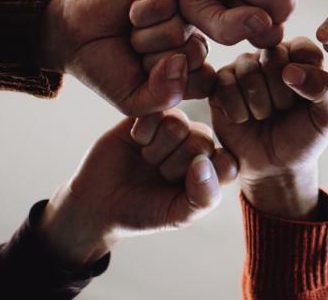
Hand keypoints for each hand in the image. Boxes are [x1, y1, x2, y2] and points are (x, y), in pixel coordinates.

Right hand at [38, 111, 236, 267]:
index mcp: (213, 167)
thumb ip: (203, 197)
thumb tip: (203, 164)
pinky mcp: (150, 113)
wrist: (100, 203)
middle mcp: (197, 143)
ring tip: (147, 159)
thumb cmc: (145, 211)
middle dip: (173, 164)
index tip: (181, 189)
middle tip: (158, 174)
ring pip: (177, 124)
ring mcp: (174, 126)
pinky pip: (155, 112)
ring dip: (156, 149)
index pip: (226, 162)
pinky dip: (142, 132)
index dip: (202, 176)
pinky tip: (136, 142)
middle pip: (201, 140)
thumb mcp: (177, 215)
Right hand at [40, 0, 213, 115]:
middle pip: (196, 53)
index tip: (146, 79)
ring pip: (178, 31)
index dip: (171, 85)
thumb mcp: (134, 100)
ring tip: (131, 35)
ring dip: (143, 38)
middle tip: (136, 53)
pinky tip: (131, 13)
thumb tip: (181, 62)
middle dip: (155, 60)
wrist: (74, 39)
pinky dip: (139, 14)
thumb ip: (164, 96)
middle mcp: (191, 37)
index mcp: (191, 66)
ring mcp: (181, 11)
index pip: (206, 81)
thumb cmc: (107, 71)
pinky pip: (165, 3)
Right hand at [209, 38, 327, 218]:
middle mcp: (271, 55)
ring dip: (260, 104)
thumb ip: (324, 87)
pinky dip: (238, 111)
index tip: (306, 99)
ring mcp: (243, 68)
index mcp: (301, 56)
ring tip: (265, 116)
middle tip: (283, 110)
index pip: (302, 47)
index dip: (304, 77)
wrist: (275, 166)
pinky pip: (225, 85)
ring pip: (247, 70)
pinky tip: (245, 119)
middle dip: (281, 93)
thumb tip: (290, 70)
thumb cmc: (305, 136)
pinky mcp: (220, 84)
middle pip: (272, 56)